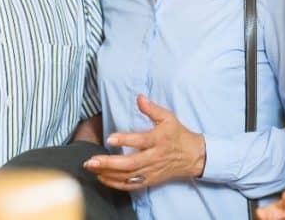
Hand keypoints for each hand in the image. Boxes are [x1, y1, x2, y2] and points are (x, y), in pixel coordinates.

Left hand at [83, 95, 205, 190]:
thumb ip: (152, 109)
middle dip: (109, 163)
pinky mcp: (150, 180)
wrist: (193, 156)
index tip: (110, 138)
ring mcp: (151, 171)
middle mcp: (154, 157)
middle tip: (91, 161)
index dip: (125, 140)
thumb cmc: (177, 134)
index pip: (140, 141)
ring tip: (92, 168)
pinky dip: (116, 184)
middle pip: (130, 164)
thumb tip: (139, 97)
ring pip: (128, 176)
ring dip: (108, 174)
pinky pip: (131, 185)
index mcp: (159, 140)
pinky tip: (102, 178)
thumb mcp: (168, 118)